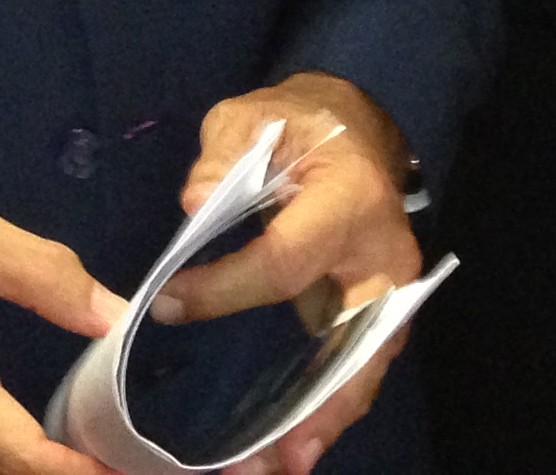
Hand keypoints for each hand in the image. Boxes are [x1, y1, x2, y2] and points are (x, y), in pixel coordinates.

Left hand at [150, 73, 420, 474]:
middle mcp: (384, 254)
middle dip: (319, 401)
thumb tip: (192, 205)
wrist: (354, 127)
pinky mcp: (378, 310)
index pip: (285, 260)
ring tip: (279, 467)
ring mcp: (390, 289)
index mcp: (350, 199)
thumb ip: (223, 154)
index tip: (165, 302)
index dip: (225, 287)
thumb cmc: (298, 122)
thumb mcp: (253, 116)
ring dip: (325, 421)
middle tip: (275, 455)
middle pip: (358, 338)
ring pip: (366, 366)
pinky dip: (329, 408)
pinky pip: (356, 365)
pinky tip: (294, 448)